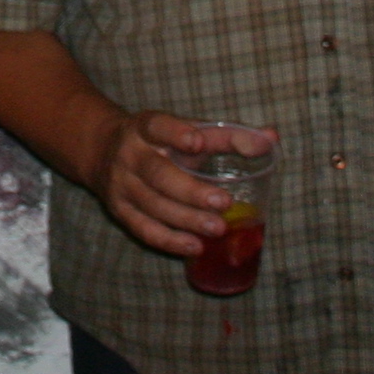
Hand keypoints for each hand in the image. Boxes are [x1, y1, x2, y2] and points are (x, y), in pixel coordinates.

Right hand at [82, 111, 276, 257]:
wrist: (102, 152)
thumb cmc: (160, 142)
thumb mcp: (186, 131)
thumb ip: (228, 136)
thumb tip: (271, 138)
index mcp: (145, 127)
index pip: (157, 126)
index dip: (175, 133)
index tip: (198, 141)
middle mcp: (129, 154)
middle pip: (157, 173)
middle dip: (190, 190)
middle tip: (224, 202)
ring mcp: (121, 184)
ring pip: (153, 205)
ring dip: (186, 219)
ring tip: (218, 229)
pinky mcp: (120, 211)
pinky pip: (144, 229)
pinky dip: (170, 241)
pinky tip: (195, 247)